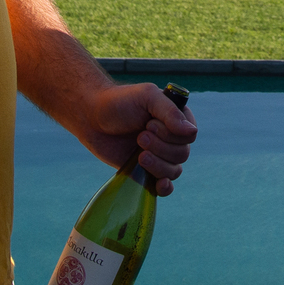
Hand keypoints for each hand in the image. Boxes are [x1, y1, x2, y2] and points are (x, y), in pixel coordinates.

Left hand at [73, 82, 198, 195]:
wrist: (92, 117)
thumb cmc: (120, 102)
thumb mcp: (147, 97)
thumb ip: (170, 112)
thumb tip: (191, 133)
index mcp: (176, 118)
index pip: (189, 136)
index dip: (170, 134)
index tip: (149, 124)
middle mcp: (172, 138)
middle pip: (182, 154)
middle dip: (160, 147)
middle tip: (139, 136)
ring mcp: (160, 156)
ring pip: (175, 171)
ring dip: (158, 165)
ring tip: (138, 154)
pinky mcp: (147, 171)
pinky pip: (165, 186)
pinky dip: (165, 187)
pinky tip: (159, 184)